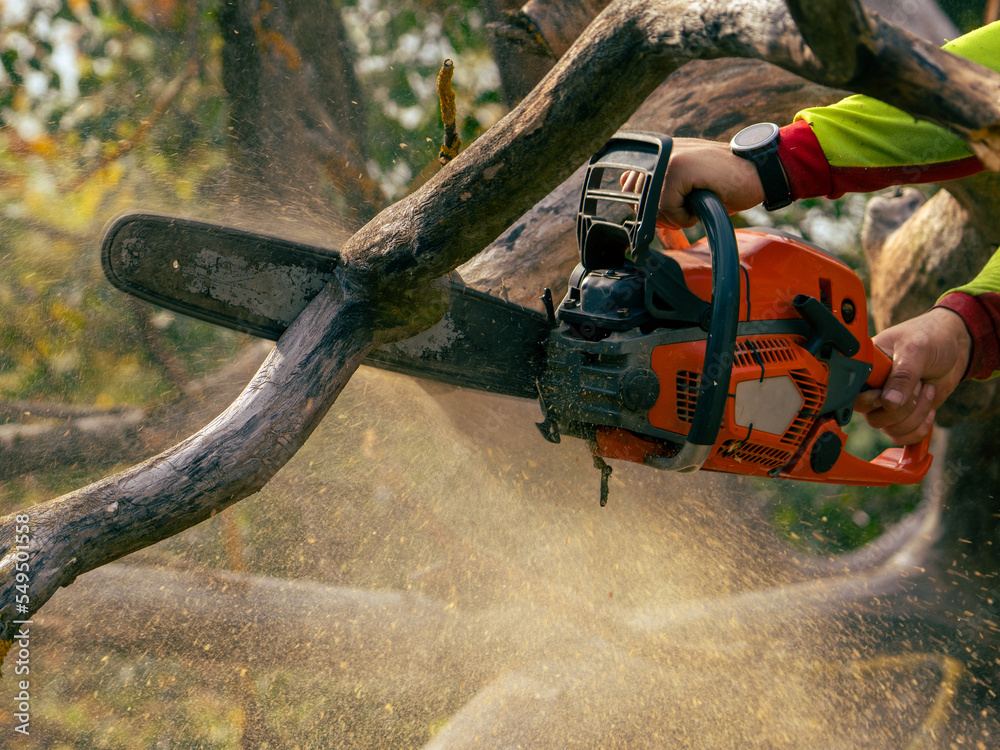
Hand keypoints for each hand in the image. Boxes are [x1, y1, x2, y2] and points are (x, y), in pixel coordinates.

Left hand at [621, 138, 765, 227]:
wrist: (760, 172)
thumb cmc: (726, 183)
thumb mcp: (685, 185)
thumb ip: (658, 186)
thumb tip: (631, 198)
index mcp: (659, 151)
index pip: (629, 186)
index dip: (648, 208)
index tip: (674, 210)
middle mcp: (660, 150)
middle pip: (635, 199)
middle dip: (660, 215)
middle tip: (687, 211)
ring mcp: (668, 156)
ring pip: (650, 205)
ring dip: (674, 216)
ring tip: (697, 205)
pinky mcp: (679, 167)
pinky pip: (667, 208)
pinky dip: (685, 217)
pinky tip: (703, 202)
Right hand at [854, 307, 971, 443]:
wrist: (955, 346)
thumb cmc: (930, 338)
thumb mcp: (915, 350)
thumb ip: (902, 376)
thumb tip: (889, 403)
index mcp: (865, 369)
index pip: (852, 396)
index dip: (870, 401)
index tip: (887, 393)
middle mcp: (871, 389)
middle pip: (873, 418)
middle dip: (904, 407)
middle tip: (918, 383)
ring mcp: (885, 405)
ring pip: (890, 429)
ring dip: (916, 414)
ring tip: (926, 389)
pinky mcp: (902, 416)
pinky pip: (902, 436)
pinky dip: (920, 428)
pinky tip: (929, 409)